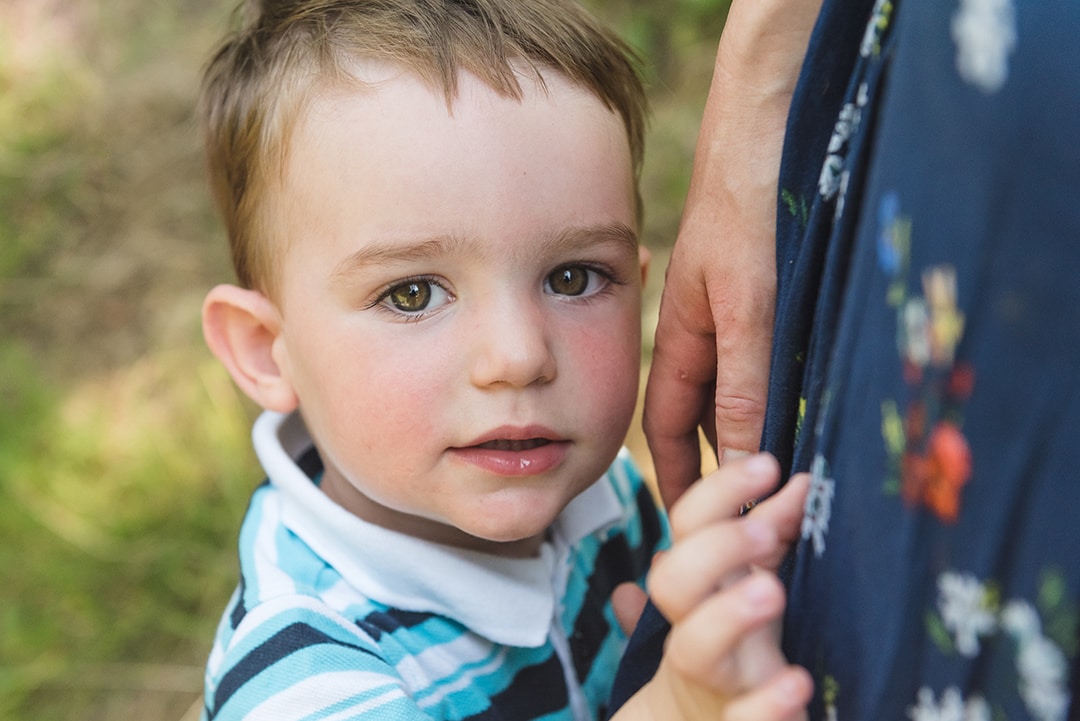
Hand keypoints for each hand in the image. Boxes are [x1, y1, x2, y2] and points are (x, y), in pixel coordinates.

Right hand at [612, 454, 811, 720]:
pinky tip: (796, 683)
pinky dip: (764, 707)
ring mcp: (714, 685)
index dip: (719, 494)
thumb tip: (800, 481)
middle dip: (715, 549)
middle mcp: (697, 634)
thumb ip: (768, 540)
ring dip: (727, 615)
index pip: (688, 529)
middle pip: (676, 582)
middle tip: (762, 530)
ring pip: (695, 649)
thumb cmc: (730, 657)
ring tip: (770, 591)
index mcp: (700, 593)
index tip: (768, 465)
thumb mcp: (744, 593)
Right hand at [643, 0, 821, 506]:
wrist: (766, 134)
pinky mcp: (765, 302)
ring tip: (789, 479)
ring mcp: (733, 319)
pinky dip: (785, 394)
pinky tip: (812, 408)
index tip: (691, 529)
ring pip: (740, 394)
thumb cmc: (746, 214)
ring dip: (758, 433)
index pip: (669, 429)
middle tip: (754, 518)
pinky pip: (769, 364)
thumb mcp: (748, 311)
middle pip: (705, 419)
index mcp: (681, 343)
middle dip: (721, 468)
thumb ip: (744, 385)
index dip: (676, 479)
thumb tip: (744, 460)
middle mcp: (703, 337)